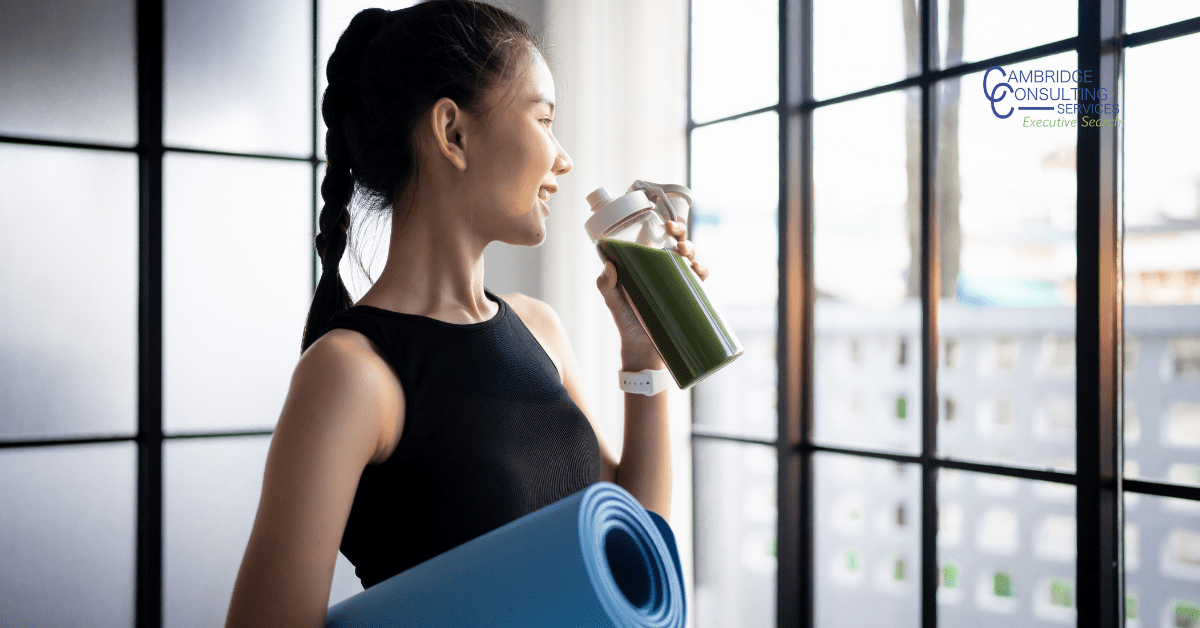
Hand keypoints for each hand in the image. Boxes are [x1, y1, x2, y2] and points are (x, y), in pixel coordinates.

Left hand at [595, 221, 706, 369]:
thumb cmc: (626, 320)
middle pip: (679, 243)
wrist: (641, 348)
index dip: (667, 227)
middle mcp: (665, 269)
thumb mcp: (612, 300)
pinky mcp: (688, 297)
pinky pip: (700, 281)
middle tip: (675, 238)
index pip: (660, 238)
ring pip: (691, 258)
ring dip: (691, 251)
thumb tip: (609, 265)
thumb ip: (606, 284)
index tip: (666, 223)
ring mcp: (678, 282)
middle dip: (681, 235)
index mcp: (648, 263)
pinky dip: (702, 272)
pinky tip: (698, 272)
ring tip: (683, 255)